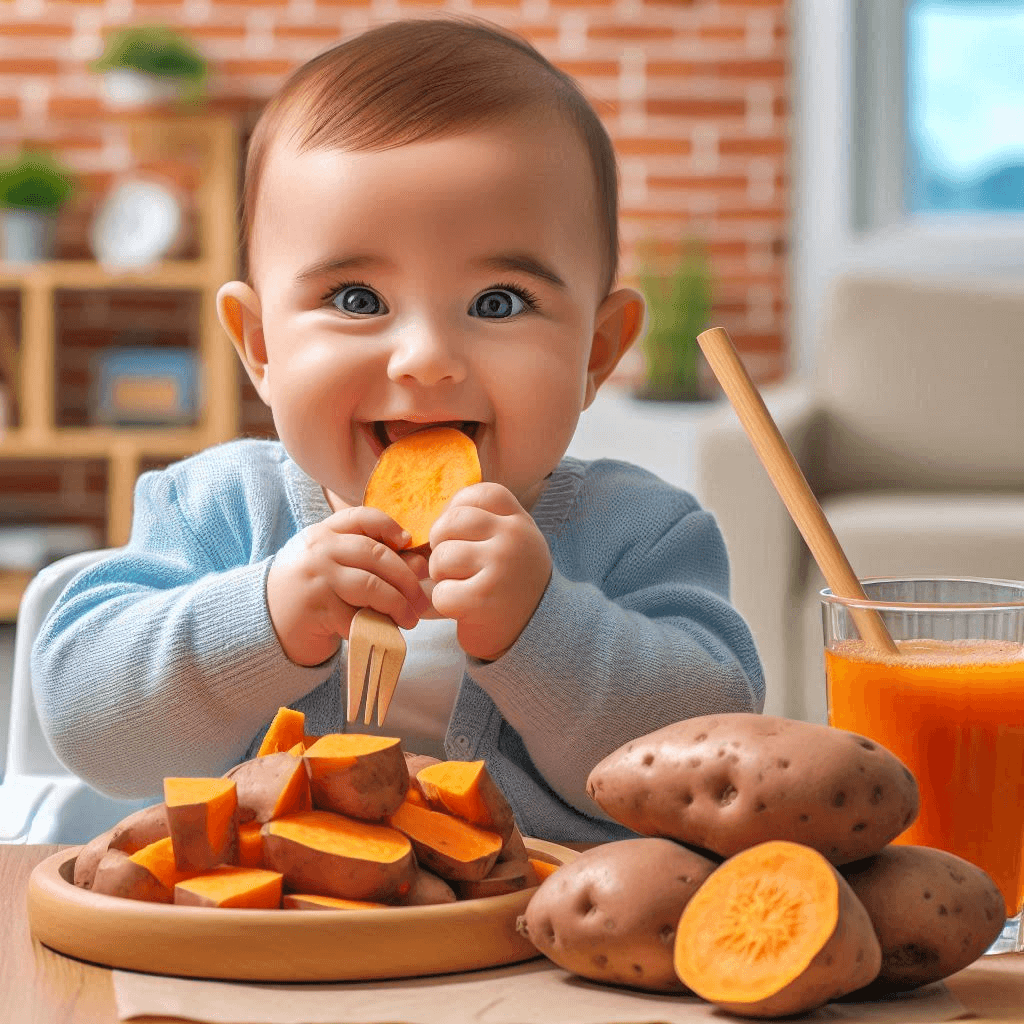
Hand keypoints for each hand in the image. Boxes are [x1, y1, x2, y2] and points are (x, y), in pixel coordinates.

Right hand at [266, 507, 430, 666]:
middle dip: (406, 578)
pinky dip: (376, 625)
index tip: (408, 542)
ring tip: (409, 619)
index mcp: (323, 533)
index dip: (390, 526)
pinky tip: (383, 631)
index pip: (362, 517)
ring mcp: (315, 578)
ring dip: (397, 604)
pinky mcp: (315, 608)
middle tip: (421, 601)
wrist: (264, 624)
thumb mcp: (333, 567)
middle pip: (376, 554)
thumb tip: (420, 563)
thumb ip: (371, 561)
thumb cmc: (310, 593)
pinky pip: (357, 615)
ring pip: (371, 586)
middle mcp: (318, 550)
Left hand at [427, 482, 551, 660]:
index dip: (454, 513)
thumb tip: (419, 528)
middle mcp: (513, 537)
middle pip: (451, 522)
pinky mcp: (483, 599)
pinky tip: (463, 608)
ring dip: (440, 576)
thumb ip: (478, 524)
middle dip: (441, 545)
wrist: (541, 631)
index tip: (459, 536)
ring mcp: (500, 566)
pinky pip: (441, 592)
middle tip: (454, 566)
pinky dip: (444, 603)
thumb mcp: (509, 543)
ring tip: (459, 586)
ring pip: (442, 556)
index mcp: (518, 520)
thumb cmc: (512, 584)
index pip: (474, 495)